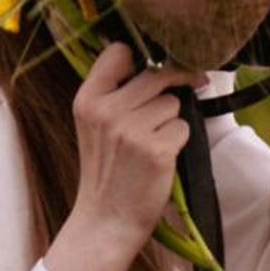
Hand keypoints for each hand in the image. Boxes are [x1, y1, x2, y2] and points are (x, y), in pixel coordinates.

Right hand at [45, 43, 200, 270]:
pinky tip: (161, 158)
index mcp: (87, 100)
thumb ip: (113, 93)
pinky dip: (178, 142)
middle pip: (156, 76)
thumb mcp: (93, 125)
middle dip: (171, 88)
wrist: (105, 219)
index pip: (118, 51)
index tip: (154, 68)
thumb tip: (157, 64)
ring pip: (173, 104)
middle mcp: (107, 110)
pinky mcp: (157, 150)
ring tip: (151, 143)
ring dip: (171, 120)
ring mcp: (132, 130)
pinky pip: (183, 128)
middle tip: (172, 104)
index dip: (141, 59)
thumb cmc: (105, 170)